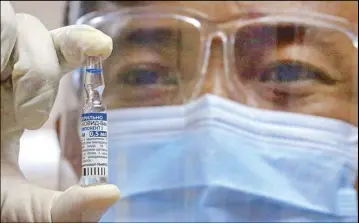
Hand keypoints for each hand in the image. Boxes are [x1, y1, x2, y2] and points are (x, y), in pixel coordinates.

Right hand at [1, 1, 118, 221]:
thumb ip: (61, 208)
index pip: (54, 53)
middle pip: (33, 32)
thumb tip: (110, 194)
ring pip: (14, 25)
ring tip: (17, 115)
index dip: (78, 42)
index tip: (103, 47)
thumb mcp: (16, 204)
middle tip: (32, 118)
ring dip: (27, 70)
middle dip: (43, 70)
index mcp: (14, 99)